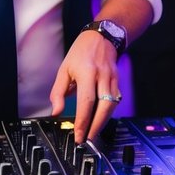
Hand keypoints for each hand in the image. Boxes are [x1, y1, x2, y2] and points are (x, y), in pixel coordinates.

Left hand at [49, 29, 121, 143]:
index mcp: (87, 73)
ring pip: (111, 106)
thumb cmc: (81, 52)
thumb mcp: (64, 69)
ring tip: (92, 132)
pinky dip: (108, 113)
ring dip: (103, 122)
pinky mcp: (117, 82)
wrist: (102, 36)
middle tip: (87, 138)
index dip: (83, 120)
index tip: (78, 134)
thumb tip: (56, 111)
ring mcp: (112, 79)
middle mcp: (102, 76)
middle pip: (103, 106)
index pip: (86, 102)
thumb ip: (58, 92)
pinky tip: (100, 120)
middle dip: (96, 126)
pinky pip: (115, 101)